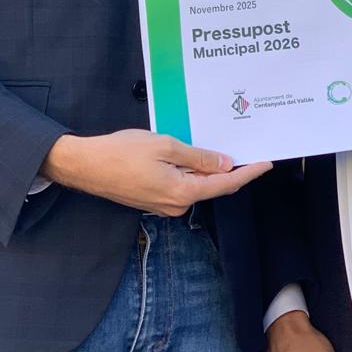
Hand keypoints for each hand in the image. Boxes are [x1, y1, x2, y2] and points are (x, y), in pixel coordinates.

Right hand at [40, 129, 269, 214]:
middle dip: (231, 170)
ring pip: (196, 186)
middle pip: (213, 187)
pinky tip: (194, 157)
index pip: (225, 184)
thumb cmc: (122, 152)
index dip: (248, 173)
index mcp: (182, 192)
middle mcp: (176, 205)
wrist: (85, 165)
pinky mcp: (154, 200)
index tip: (266, 163)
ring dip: (209, 170)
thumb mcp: (165, 146)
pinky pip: (181, 186)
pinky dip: (191, 172)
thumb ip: (197, 157)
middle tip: (249, 151)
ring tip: (222, 148)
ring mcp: (164, 205)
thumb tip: (224, 164)